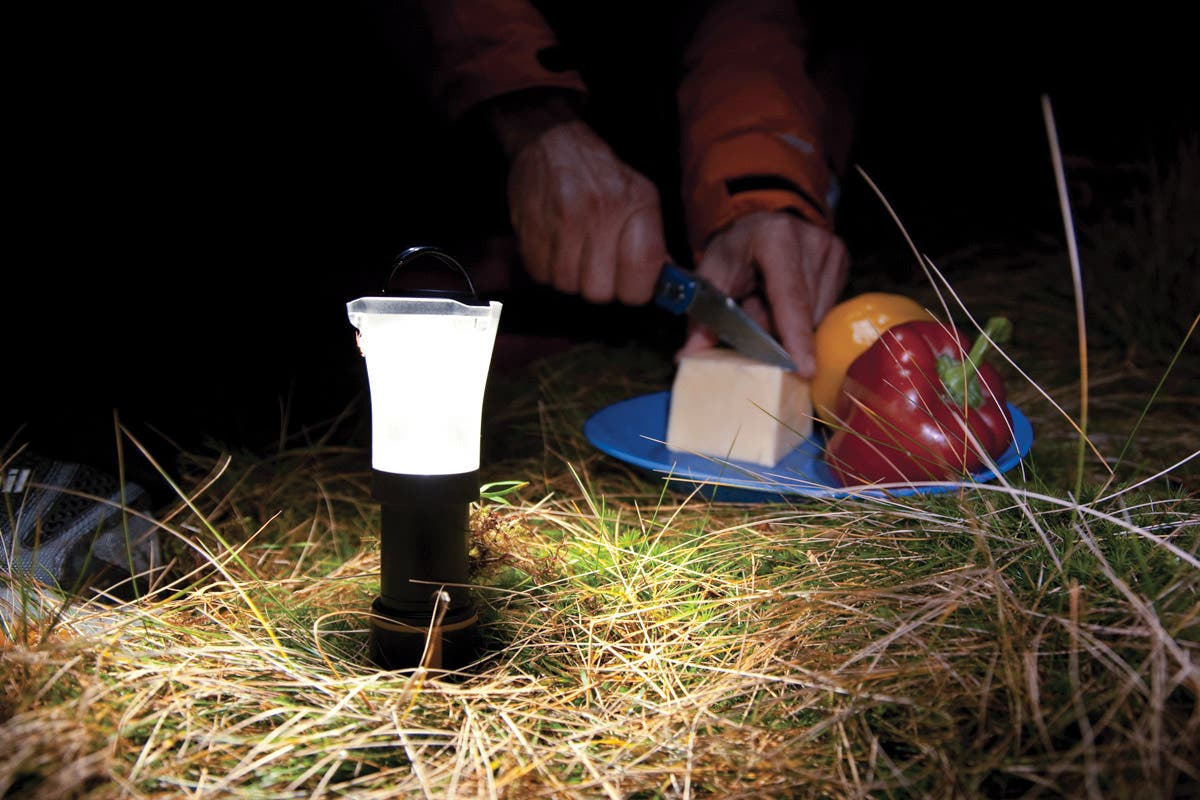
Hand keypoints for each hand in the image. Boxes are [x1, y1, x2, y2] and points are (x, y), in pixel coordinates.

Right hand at [504, 120, 668, 303]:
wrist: (550, 141)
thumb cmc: (601, 174)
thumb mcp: (640, 195)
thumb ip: (654, 241)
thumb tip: (669, 283)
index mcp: (633, 202)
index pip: (642, 269)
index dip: (638, 289)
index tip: (633, 285)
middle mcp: (598, 211)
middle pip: (600, 291)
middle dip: (600, 285)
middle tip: (599, 265)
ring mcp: (560, 221)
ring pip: (568, 286)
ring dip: (572, 277)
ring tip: (574, 250)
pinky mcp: (529, 228)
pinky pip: (540, 275)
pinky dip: (547, 268)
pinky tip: (555, 246)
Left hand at [678, 210, 848, 377]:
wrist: (762, 221)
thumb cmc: (734, 250)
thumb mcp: (711, 275)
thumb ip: (702, 317)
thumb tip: (689, 357)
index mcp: (776, 238)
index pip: (789, 299)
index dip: (795, 336)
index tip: (804, 370)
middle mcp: (813, 242)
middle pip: (801, 315)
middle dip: (775, 328)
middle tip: (753, 306)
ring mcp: (832, 252)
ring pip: (816, 317)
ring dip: (790, 323)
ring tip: (770, 299)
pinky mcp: (843, 262)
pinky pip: (825, 310)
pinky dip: (803, 315)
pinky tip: (786, 299)